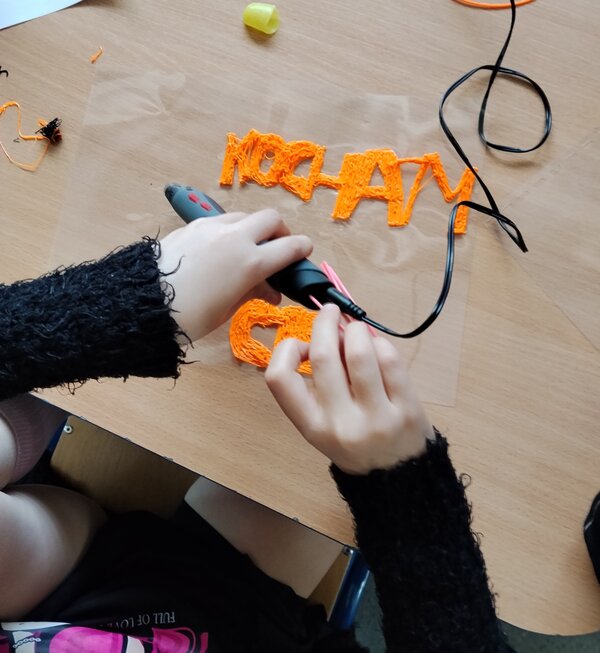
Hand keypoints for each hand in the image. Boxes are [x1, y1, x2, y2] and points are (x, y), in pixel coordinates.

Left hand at [158, 209, 311, 341]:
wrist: (143, 304)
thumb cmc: (189, 316)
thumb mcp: (227, 309)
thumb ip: (253, 292)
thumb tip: (271, 291)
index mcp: (250, 262)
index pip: (289, 247)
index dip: (302, 248)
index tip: (305, 251)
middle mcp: (236, 238)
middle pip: (271, 219)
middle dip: (280, 231)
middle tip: (278, 247)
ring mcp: (213, 227)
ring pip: (244, 216)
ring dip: (253, 228)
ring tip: (246, 249)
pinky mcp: (192, 225)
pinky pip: (220, 221)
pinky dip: (229, 230)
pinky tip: (220, 249)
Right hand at [265, 304, 433, 474]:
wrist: (399, 480)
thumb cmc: (356, 445)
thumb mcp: (323, 426)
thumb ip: (317, 386)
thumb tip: (325, 333)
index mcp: (312, 426)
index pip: (279, 378)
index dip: (286, 349)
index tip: (300, 344)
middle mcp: (340, 423)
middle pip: (323, 356)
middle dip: (324, 323)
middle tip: (329, 312)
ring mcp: (376, 417)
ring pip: (360, 353)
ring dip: (355, 330)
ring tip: (356, 331)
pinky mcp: (407, 410)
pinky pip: (391, 361)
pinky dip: (381, 345)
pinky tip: (378, 348)